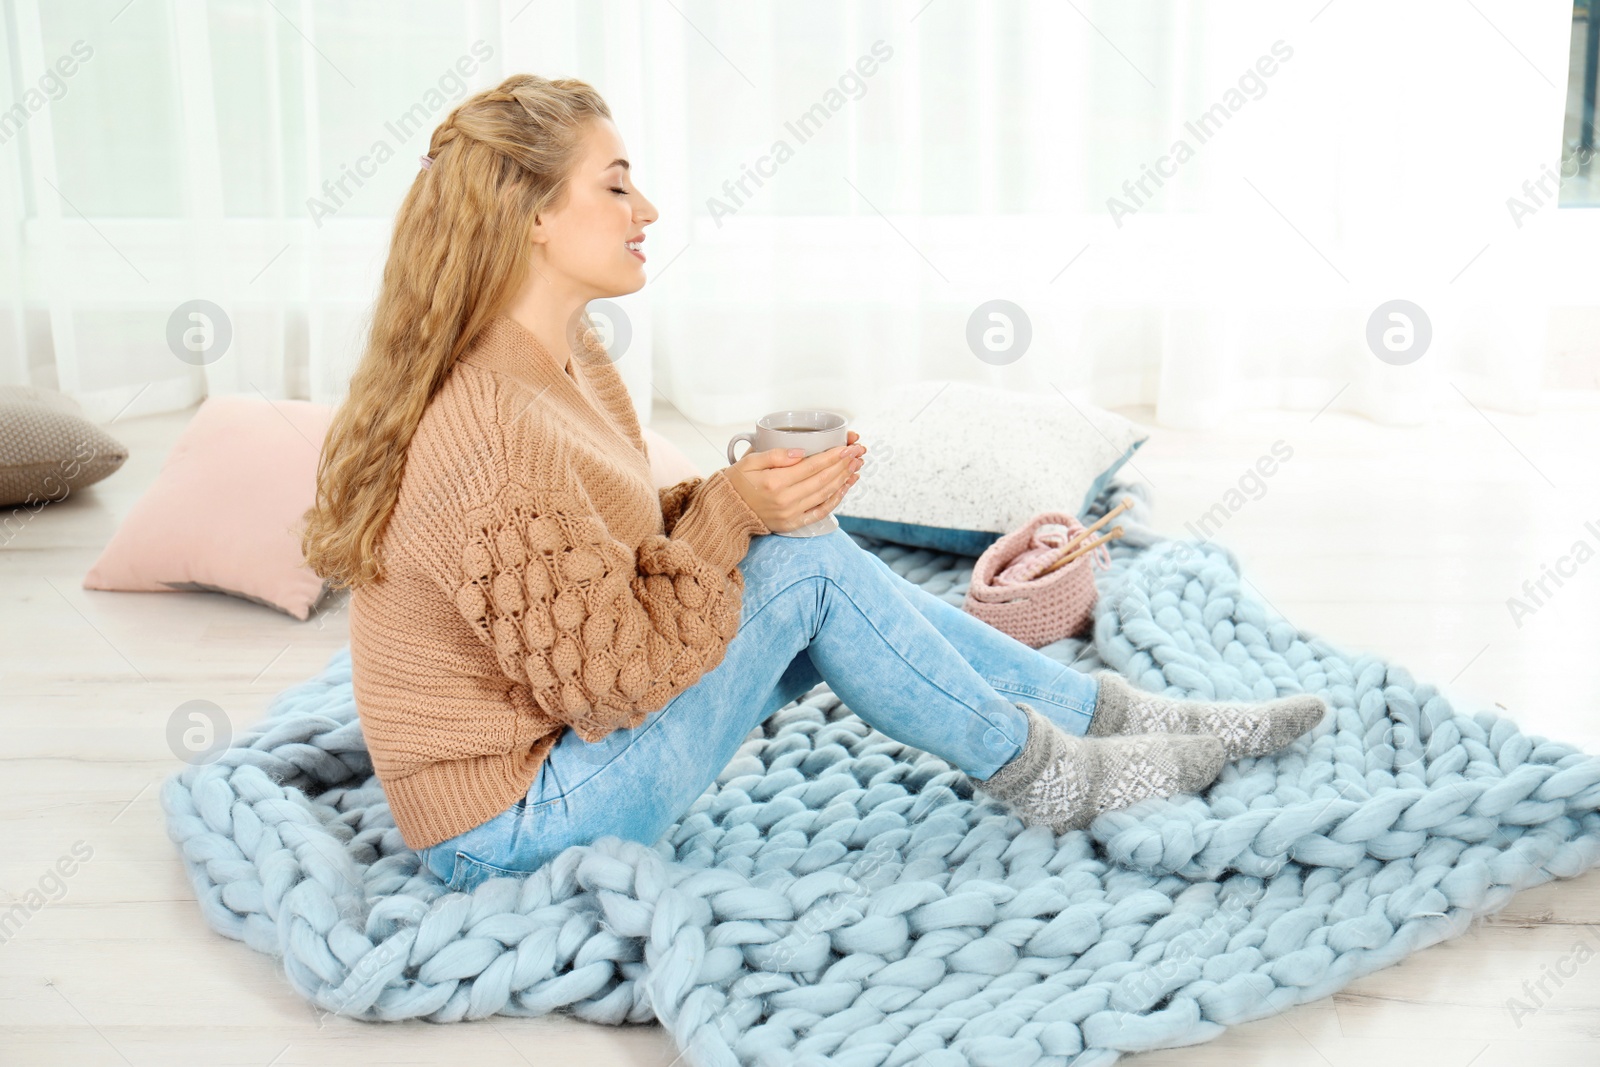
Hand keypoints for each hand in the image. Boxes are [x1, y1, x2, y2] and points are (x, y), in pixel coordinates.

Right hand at [726, 430, 864, 532]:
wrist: (726, 513)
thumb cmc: (737, 482)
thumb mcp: (749, 461)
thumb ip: (775, 455)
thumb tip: (801, 452)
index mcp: (775, 482)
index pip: (812, 466)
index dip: (833, 456)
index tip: (848, 446)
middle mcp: (786, 500)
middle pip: (823, 479)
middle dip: (844, 464)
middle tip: (858, 453)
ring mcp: (791, 514)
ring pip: (825, 494)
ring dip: (844, 479)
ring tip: (856, 466)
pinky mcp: (793, 524)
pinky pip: (820, 512)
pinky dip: (836, 499)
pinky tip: (845, 487)